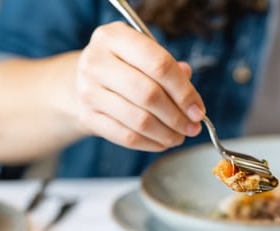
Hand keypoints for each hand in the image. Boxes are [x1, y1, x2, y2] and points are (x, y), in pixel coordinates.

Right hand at [74, 21, 204, 151]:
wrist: (81, 80)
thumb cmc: (123, 66)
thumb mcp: (143, 55)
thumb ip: (170, 71)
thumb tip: (193, 102)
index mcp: (114, 37)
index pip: (159, 64)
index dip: (184, 91)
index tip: (198, 110)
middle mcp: (97, 61)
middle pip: (148, 94)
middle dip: (177, 116)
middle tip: (193, 127)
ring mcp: (88, 90)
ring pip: (138, 120)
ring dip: (166, 133)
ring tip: (180, 136)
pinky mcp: (87, 117)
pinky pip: (125, 137)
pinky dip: (150, 143)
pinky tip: (163, 142)